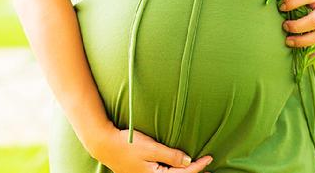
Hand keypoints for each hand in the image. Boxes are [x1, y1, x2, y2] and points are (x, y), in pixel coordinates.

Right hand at [91, 124, 213, 172]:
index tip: (209, 158)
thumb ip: (170, 156)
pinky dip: (173, 170)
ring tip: (197, 167)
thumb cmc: (126, 144)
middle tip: (208, 167)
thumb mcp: (151, 148)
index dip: (198, 166)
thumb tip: (188, 161)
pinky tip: (178, 166)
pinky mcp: (141, 172)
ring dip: (184, 172)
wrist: (104, 144)